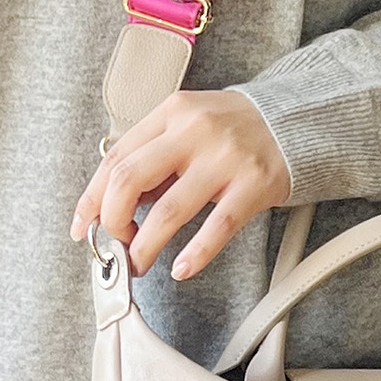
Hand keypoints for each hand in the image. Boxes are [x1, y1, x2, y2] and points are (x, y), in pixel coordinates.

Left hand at [69, 90, 291, 279]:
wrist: (298, 120)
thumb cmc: (234, 129)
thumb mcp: (188, 126)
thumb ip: (155, 157)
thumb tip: (114, 204)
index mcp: (171, 112)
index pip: (115, 158)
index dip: (91, 198)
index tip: (82, 226)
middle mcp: (194, 131)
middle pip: (130, 180)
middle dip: (113, 221)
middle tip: (118, 242)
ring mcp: (226, 158)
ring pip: (168, 211)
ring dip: (145, 246)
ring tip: (139, 263)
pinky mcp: (255, 184)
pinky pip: (217, 227)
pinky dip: (194, 254)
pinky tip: (180, 268)